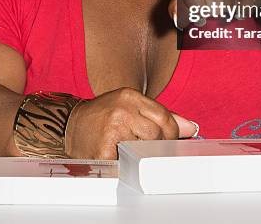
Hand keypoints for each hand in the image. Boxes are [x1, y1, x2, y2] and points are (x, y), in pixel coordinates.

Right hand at [64, 87, 196, 158]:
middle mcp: (121, 110)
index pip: (164, 116)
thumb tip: (190, 128)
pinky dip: (129, 165)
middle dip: (158, 146)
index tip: (171, 142)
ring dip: (143, 155)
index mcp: (129, 96)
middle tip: (149, 150)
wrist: (69, 125)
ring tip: (132, 152)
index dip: (172, 133)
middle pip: (157, 134)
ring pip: (145, 149)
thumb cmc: (103, 116)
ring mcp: (112, 129)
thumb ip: (160, 115)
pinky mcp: (104, 149)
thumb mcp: (130, 107)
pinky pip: (128, 162)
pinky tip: (122, 159)